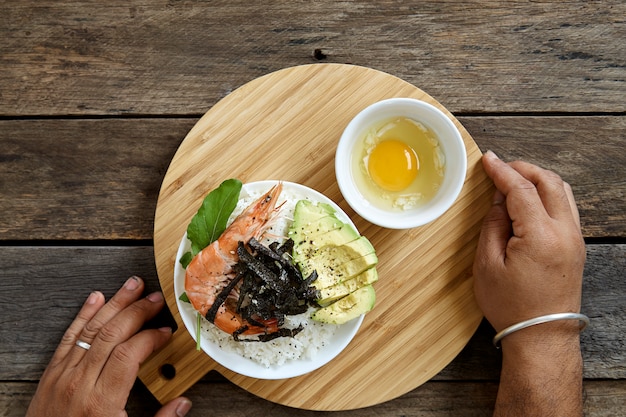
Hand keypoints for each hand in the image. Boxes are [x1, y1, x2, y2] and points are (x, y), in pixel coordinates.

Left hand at [26, 276, 191, 416]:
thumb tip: (182, 404)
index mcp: (102, 401)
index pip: (129, 353)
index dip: (151, 337)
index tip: (166, 331)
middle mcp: (80, 383)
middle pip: (112, 334)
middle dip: (137, 311)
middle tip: (155, 298)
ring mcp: (64, 375)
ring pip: (92, 329)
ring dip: (114, 303)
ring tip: (132, 286)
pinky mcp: (52, 373)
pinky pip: (70, 337)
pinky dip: (83, 315)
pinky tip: (96, 299)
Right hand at [473, 151, 585, 334]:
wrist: (541, 336)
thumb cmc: (511, 306)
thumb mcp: (487, 265)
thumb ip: (494, 225)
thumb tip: (499, 200)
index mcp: (540, 236)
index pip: (521, 189)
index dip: (502, 170)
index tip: (488, 160)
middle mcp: (564, 232)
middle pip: (548, 181)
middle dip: (522, 168)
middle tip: (499, 167)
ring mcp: (575, 239)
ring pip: (562, 191)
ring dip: (538, 179)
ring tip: (514, 181)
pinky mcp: (576, 247)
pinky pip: (566, 207)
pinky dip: (548, 194)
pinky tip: (530, 200)